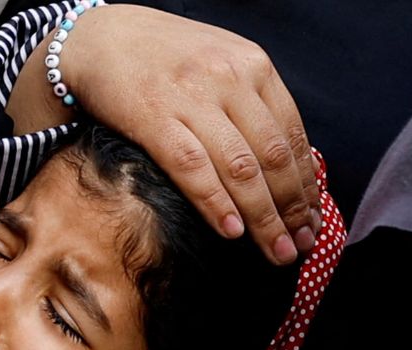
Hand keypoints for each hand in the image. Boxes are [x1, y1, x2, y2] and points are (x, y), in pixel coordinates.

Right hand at [13, 5, 319, 264]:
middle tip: (300, 245)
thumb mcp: (219, 63)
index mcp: (253, 65)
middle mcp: (229, 80)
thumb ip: (249, 102)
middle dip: (292, 208)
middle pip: (273, 157)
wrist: (98, 37)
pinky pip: (193, 169)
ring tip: (275, 250)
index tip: (312, 219)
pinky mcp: (154, 118)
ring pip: (241, 168)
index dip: (306, 184)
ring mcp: (192, 99)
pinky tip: (232, 231)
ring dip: (263, 217)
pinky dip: (216, 203)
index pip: (293, 135)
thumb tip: (279, 162)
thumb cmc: (159, 56)